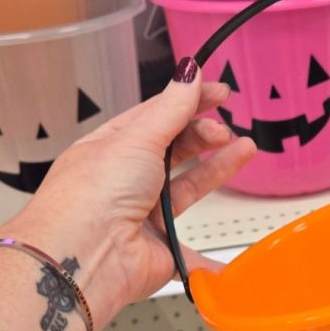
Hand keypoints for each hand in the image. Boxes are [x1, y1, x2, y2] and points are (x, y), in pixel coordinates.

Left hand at [0, 60, 255, 330]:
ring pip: (189, 186)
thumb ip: (171, 108)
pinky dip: (212, 254)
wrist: (84, 259)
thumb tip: (189, 71)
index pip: (155, 116)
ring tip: (245, 149)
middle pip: (175, 149)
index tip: (221, 93)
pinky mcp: (162, 248)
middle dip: (204, 134)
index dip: (188, 102)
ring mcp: (144, 214)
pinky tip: (233, 246)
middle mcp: (126, 180)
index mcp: (110, 148)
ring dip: (218, 168)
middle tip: (225, 131)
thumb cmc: (94, 196)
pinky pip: (193, 248)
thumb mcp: (137, 139)